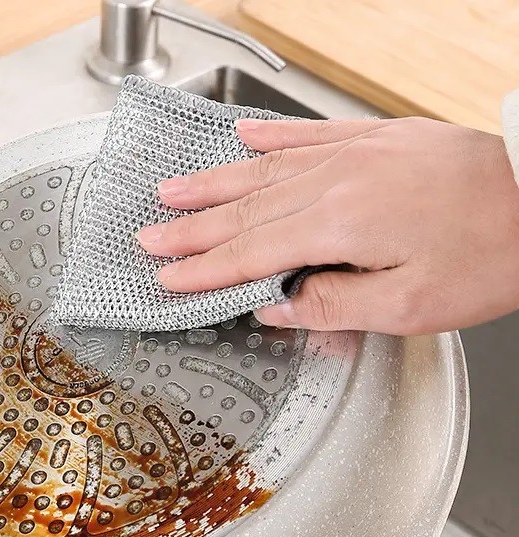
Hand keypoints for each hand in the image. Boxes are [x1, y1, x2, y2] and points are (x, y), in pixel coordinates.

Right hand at [136, 117, 518, 333]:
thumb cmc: (489, 255)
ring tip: (174, 190)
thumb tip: (275, 306)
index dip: (204, 269)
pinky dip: (271, 135)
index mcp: (339, 225)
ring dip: (214, 182)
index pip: (251, 252)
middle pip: (246, 209)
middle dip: (192, 227)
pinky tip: (243, 135)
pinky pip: (309, 132)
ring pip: (265, 168)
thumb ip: (331, 305)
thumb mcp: (409, 306)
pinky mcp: (378, 136)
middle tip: (149, 235)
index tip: (168, 277)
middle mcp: (338, 180)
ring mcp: (357, 151)